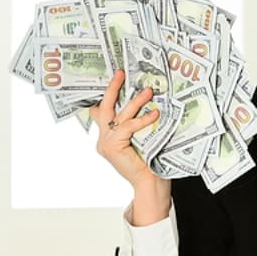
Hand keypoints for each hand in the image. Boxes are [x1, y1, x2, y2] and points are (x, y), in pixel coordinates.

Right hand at [92, 70, 171, 223]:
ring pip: (119, 115)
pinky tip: (155, 114)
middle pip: (104, 108)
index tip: (114, 77)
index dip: (107, 94)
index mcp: (107, 138)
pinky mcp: (112, 147)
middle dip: (112, 88)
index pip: (101, 112)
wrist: (150, 183)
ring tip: (148, 91)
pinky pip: (128, 127)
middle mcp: (103, 140)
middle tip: (120, 72)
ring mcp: (105, 144)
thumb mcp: (141, 139)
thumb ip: (135, 124)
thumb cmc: (148, 162)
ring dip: (135, 101)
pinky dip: (142, 119)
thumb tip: (146, 102)